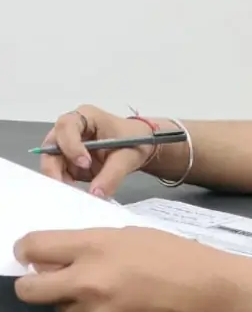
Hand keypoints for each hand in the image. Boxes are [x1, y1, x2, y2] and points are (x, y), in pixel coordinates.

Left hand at [13, 227, 241, 311]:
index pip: (34, 248)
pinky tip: (132, 306)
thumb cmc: (183, 256)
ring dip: (76, 300)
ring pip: (63, 309)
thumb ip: (96, 245)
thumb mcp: (138, 235)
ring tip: (113, 289)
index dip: (27, 250)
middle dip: (34, 283)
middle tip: (51, 277)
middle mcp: (89, 282)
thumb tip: (64, 257)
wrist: (218, 296)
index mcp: (97, 246)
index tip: (31, 253)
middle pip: (29, 289)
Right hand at [40, 105, 155, 197]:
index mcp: (86, 116)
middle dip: (55, 168)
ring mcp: (67, 146)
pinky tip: (75, 195)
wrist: (139, 147)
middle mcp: (71, 129)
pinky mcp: (68, 162)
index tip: (85, 163)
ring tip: (73, 195)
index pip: (67, 126)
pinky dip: (66, 185)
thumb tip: (96, 194)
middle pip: (51, 146)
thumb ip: (112, 174)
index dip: (71, 145)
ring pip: (52, 163)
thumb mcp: (127, 156)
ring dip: (60, 179)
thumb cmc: (134, 141)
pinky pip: (60, 174)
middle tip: (66, 188)